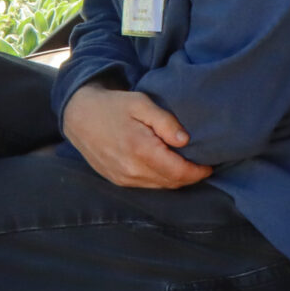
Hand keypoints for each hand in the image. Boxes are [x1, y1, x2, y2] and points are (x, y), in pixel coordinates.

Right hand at [63, 86, 210, 188]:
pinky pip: (147, 186)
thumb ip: (164, 121)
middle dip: (190, 176)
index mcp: (140, 149)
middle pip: (172, 182)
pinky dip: (161, 179)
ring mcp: (123, 178)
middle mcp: (131, 170)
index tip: (210, 164)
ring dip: (176, 179)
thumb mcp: (140, 103)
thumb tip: (185, 141)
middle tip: (202, 164)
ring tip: (186, 165)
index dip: (198, 172)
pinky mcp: (118, 180)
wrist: (79, 116)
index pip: (178, 172)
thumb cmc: (112, 105)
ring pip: (160, 186)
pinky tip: (165, 166)